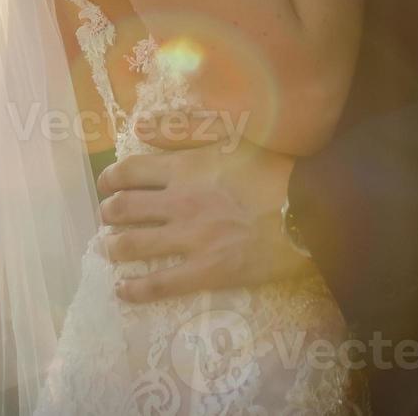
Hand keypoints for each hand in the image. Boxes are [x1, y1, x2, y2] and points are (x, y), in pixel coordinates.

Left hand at [95, 125, 311, 303]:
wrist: (312, 207)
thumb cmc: (275, 167)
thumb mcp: (230, 133)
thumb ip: (182, 128)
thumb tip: (138, 126)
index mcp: (184, 167)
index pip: (128, 172)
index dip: (110, 179)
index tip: (106, 185)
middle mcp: (179, 202)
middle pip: (123, 209)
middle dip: (108, 214)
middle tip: (108, 218)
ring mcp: (191, 238)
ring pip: (133, 245)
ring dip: (113, 247)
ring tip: (110, 249)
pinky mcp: (208, 270)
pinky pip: (161, 283)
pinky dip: (135, 289)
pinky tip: (123, 290)